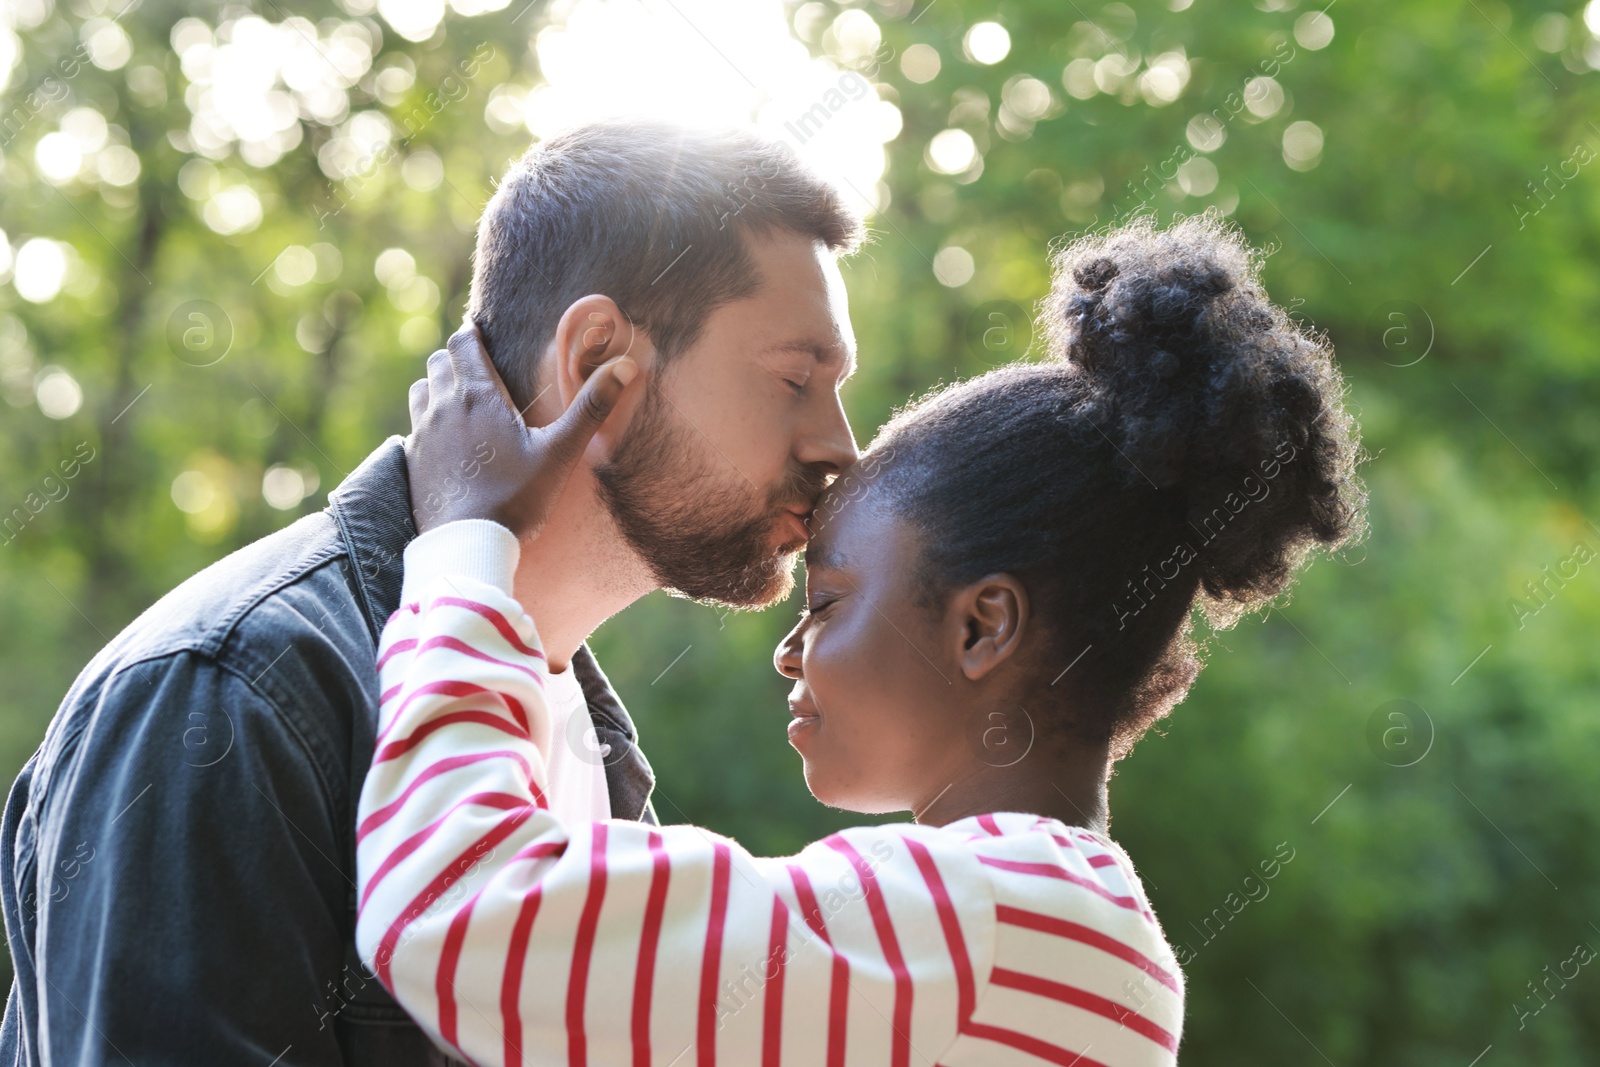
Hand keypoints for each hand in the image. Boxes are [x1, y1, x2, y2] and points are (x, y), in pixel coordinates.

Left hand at [404, 320, 635, 536]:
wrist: (468, 544)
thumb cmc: (517, 497)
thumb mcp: (560, 452)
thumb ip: (591, 408)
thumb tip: (626, 366)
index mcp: (479, 397)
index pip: (463, 344)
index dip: (472, 335)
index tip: (482, 335)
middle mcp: (443, 407)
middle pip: (439, 362)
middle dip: (457, 358)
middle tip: (478, 367)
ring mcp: (422, 434)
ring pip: (422, 389)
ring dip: (438, 385)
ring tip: (460, 398)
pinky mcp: (412, 460)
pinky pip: (413, 423)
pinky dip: (426, 418)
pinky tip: (445, 438)